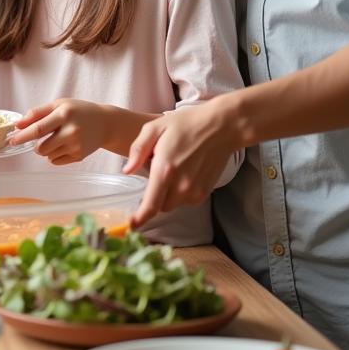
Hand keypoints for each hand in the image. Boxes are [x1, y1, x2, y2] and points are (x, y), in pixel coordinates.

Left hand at [5, 99, 113, 164]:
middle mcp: (71, 131)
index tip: (12, 141)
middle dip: (35, 145)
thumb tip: (18, 124)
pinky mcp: (80, 156)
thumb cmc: (79, 111)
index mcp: (64, 114)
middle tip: (41, 138)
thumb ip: (37, 113)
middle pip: (41, 147)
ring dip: (46, 149)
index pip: (38, 129)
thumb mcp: (59, 104)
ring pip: (47, 156)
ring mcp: (77, 146)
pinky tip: (64, 145)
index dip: (22, 136)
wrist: (106, 123)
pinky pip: (55, 161)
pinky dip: (54, 155)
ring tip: (57, 138)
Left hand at [123, 101, 238, 226]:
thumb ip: (138, 150)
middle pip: (160, 206)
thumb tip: (126, 170)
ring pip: (174, 204)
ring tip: (173, 169)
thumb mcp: (155, 128)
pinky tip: (185, 172)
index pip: (151, 205)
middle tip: (157, 173)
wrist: (222, 127)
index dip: (140, 218)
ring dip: (168, 194)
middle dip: (154, 196)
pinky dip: (181, 192)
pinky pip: (187, 200)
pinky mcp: (206, 192)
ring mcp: (195, 190)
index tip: (132, 226)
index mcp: (165, 170)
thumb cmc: (186, 124)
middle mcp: (181, 185)